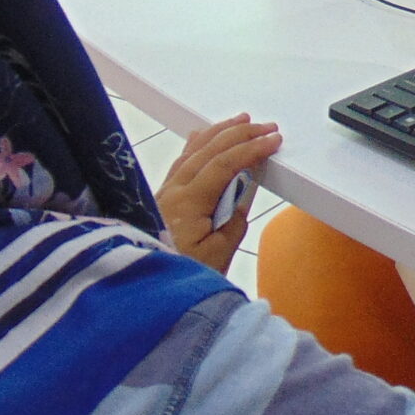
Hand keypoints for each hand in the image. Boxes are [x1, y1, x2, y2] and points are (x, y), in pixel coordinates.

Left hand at [155, 114, 281, 272]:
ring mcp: (164, 193)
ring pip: (192, 151)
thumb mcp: (217, 257)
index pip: (224, 164)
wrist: (141, 292)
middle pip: (209, 150)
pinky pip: (181, 161)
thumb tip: (242, 199)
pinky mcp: (161, 199)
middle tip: (265, 127)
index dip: (251, 149)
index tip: (273, 141)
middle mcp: (172, 191)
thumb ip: (234, 224)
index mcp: (188, 203)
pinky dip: (197, 145)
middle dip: (240, 134)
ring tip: (240, 122)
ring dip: (219, 133)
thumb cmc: (178, 276)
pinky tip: (201, 138)